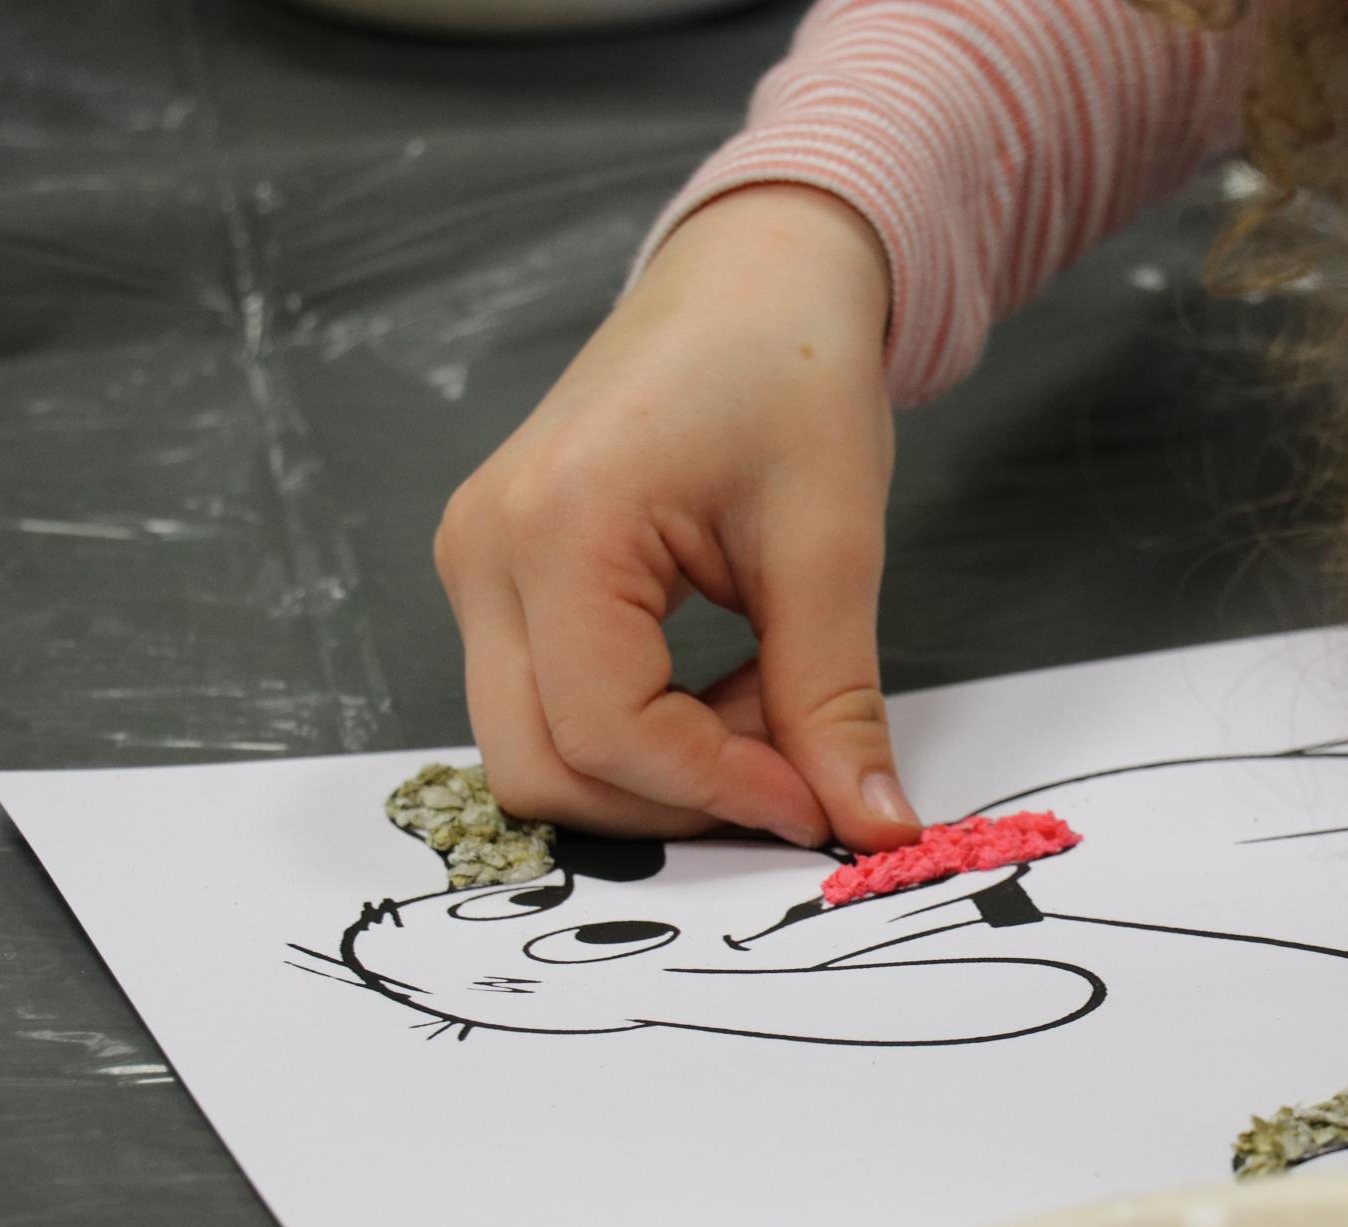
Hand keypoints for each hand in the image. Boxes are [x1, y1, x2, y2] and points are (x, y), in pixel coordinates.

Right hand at [434, 185, 921, 849]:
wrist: (752, 279)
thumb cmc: (790, 371)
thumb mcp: (830, 543)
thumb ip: (834, 699)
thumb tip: (868, 825)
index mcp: (557, 526)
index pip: (606, 731)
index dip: (718, 791)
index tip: (817, 807)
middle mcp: (486, 550)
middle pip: (542, 763)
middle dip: (675, 800)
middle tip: (794, 772)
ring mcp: (479, 564)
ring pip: (540, 746)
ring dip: (662, 770)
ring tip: (772, 706)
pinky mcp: (503, 576)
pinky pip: (552, 703)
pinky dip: (645, 732)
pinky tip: (729, 685)